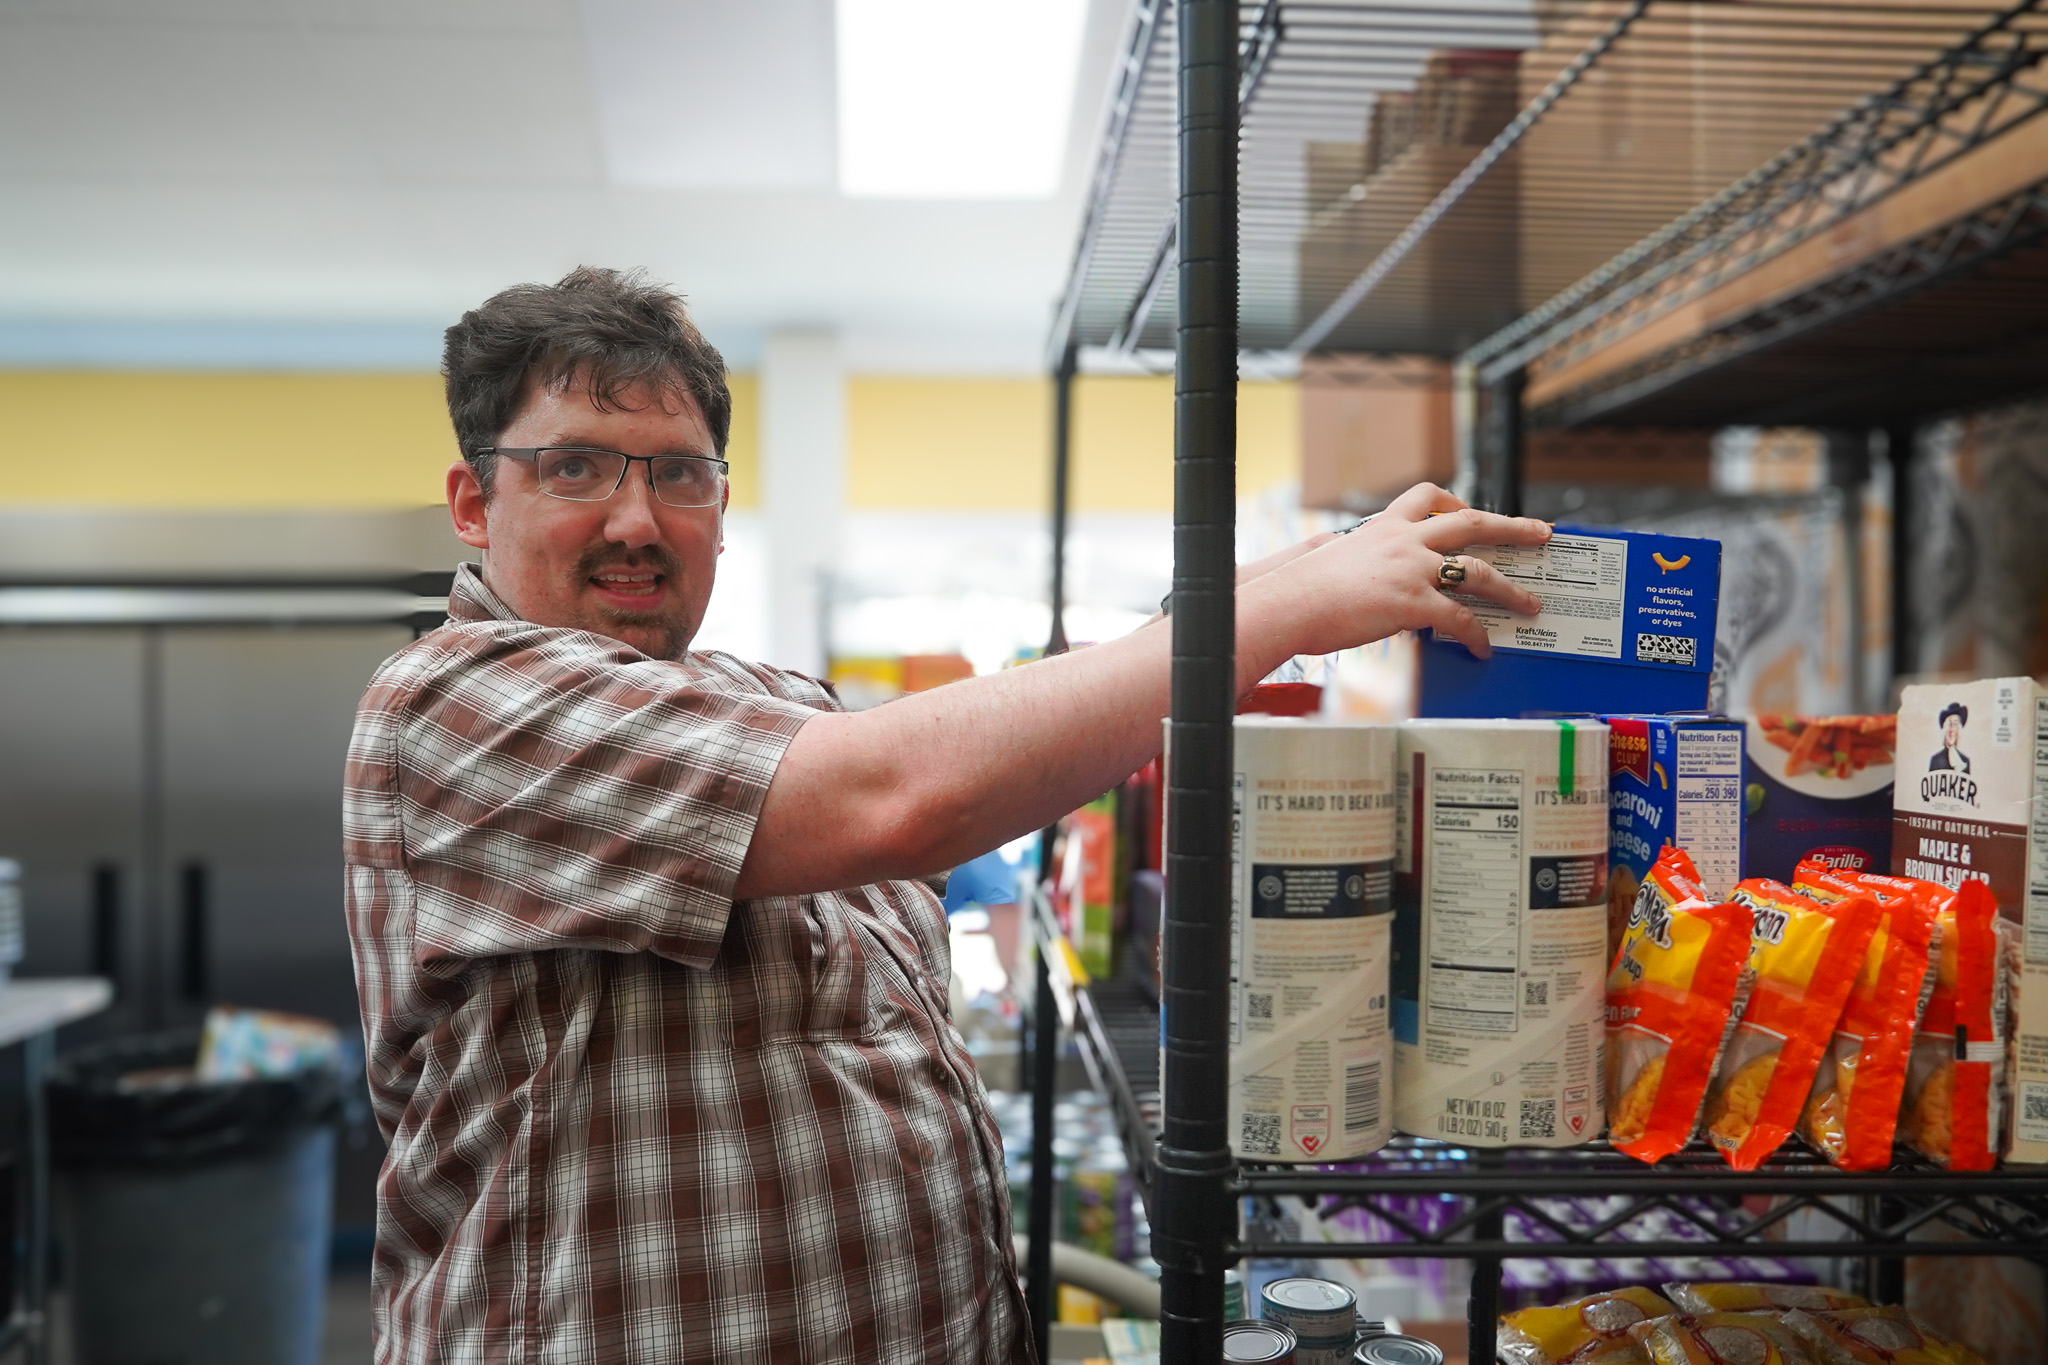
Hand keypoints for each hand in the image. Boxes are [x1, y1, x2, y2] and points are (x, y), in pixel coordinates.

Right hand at [1242, 483, 1550, 665]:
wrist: (1287, 603)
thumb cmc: (1300, 589)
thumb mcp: (1333, 560)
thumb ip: (1362, 563)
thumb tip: (1367, 582)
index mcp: (1384, 527)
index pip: (1428, 497)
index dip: (1455, 501)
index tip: (1469, 508)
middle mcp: (1404, 541)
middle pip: (1471, 522)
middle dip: (1512, 527)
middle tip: (1540, 532)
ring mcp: (1412, 570)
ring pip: (1478, 571)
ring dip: (1511, 589)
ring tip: (1530, 604)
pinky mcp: (1412, 603)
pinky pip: (1459, 619)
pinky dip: (1476, 635)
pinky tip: (1482, 648)